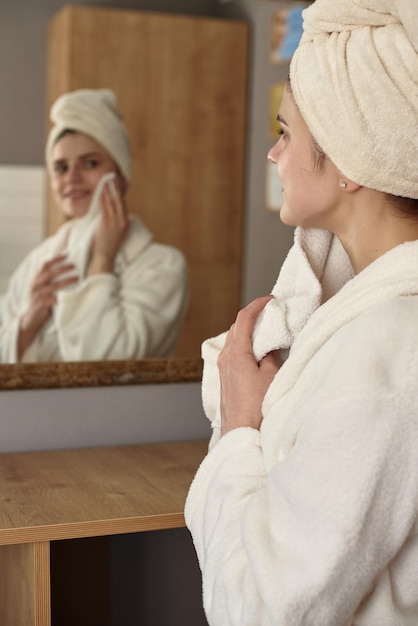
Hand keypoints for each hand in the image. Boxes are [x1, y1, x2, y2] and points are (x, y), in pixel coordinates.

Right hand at [18, 255, 78, 357]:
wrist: (31, 318)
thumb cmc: (40, 301)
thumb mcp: (41, 289)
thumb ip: (48, 280)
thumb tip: (64, 269)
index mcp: (36, 280)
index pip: (45, 265)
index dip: (56, 259)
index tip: (67, 255)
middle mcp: (36, 285)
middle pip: (50, 273)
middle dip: (63, 268)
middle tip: (74, 266)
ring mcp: (39, 295)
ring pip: (54, 285)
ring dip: (67, 281)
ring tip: (77, 278)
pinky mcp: (43, 304)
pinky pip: (55, 299)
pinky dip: (64, 296)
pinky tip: (73, 294)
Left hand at [88, 176, 128, 274]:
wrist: (105, 255)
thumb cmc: (109, 244)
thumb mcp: (118, 232)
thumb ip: (118, 220)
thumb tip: (114, 210)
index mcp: (126, 223)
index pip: (123, 204)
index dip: (120, 193)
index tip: (118, 184)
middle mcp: (122, 221)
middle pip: (120, 200)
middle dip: (116, 187)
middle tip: (113, 177)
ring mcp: (114, 221)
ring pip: (112, 201)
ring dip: (109, 189)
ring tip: (106, 180)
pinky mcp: (106, 223)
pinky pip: (104, 207)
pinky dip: (103, 198)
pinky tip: (101, 191)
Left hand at [218, 296, 282, 435]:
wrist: (242, 434)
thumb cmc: (258, 408)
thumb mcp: (271, 377)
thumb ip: (270, 356)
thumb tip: (268, 346)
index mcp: (236, 353)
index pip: (244, 318)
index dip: (257, 305)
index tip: (270, 299)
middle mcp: (225, 358)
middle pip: (236, 327)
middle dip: (252, 316)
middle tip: (270, 313)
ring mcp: (223, 369)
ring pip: (233, 340)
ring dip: (247, 331)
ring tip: (265, 331)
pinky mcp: (225, 379)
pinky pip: (233, 353)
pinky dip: (244, 345)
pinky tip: (257, 352)